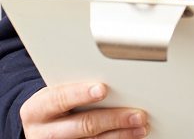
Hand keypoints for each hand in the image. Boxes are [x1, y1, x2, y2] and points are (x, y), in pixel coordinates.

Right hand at [20, 82, 148, 137]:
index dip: (81, 93)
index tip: (103, 89)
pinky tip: (130, 136)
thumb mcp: (55, 93)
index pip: (60, 98)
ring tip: (141, 126)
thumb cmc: (55, 103)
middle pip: (82, 125)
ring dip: (121, 134)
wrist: (36, 130)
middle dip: (113, 119)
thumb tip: (113, 76)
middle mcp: (43, 132)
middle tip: (137, 114)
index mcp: (38, 109)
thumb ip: (76, 86)